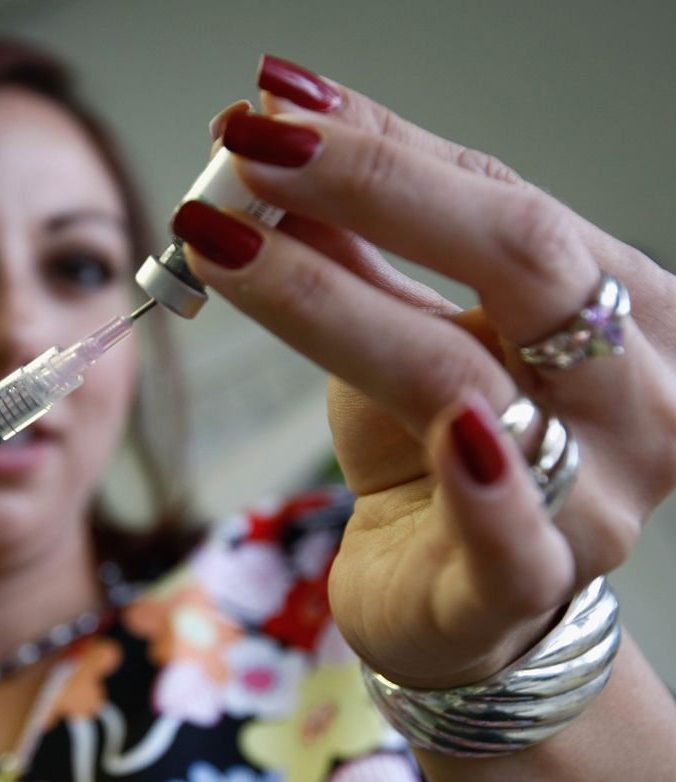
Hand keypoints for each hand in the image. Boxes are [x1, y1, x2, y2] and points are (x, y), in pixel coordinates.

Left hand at [181, 56, 675, 688]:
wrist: (459, 603)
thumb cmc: (442, 455)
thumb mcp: (410, 330)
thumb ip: (361, 242)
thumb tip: (278, 124)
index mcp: (623, 310)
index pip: (507, 201)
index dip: (384, 150)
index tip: (273, 104)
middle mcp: (634, 395)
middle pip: (520, 263)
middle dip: (374, 190)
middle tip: (246, 148)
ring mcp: (596, 498)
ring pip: (463, 379)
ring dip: (332, 302)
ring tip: (222, 243)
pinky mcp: (527, 589)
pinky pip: (515, 546)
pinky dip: (483, 492)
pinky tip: (448, 434)